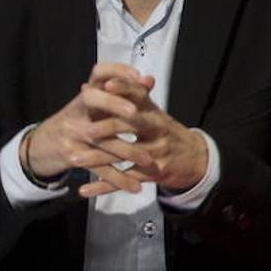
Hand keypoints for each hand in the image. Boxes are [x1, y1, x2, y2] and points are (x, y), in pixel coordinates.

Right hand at [22, 63, 154, 194]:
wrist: (42, 146)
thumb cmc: (78, 121)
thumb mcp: (95, 106)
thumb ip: (122, 94)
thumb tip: (148, 80)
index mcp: (86, 95)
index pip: (98, 74)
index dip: (117, 71)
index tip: (137, 77)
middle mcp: (77, 110)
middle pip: (94, 101)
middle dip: (114, 105)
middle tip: (135, 113)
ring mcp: (72, 133)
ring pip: (101, 140)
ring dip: (127, 151)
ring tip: (149, 160)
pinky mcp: (72, 156)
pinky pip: (98, 168)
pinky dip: (118, 179)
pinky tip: (135, 186)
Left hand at [76, 75, 208, 197]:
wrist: (196, 158)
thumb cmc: (167, 132)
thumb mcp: (155, 112)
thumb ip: (133, 97)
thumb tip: (105, 80)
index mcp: (154, 112)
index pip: (139, 95)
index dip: (123, 89)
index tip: (105, 85)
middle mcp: (157, 128)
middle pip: (131, 125)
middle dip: (106, 127)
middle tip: (84, 129)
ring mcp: (156, 152)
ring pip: (125, 155)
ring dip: (98, 158)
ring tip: (74, 160)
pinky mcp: (154, 173)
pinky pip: (126, 179)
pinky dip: (105, 186)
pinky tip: (85, 189)